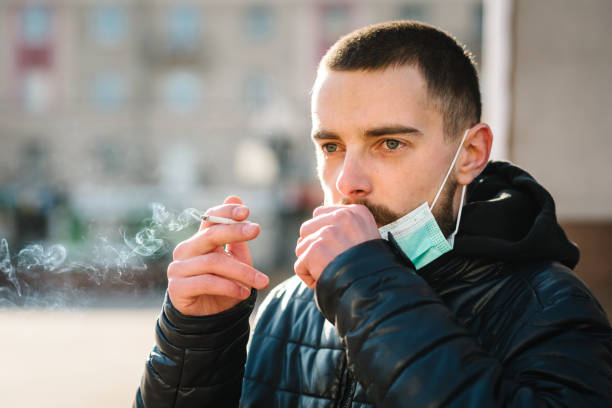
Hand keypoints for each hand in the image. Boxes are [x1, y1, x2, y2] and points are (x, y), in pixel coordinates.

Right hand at [167, 196, 269, 315]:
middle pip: (210, 235)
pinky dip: (228, 287)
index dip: (226, 211)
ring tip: (261, 281)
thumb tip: (235, 195)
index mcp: (200, 240)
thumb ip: (235, 233)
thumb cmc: (223, 283)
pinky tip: (243, 293)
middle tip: (257, 230)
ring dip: (242, 272)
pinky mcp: (177, 288)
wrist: (209, 318)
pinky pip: (206, 282)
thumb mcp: (235, 258)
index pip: (210, 218)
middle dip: (235, 231)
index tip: (246, 211)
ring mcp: (178, 268)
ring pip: (213, 263)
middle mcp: (185, 250)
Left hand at [294, 204, 379, 288]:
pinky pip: (299, 265)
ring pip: (301, 247)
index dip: (321, 234)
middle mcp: (341, 217)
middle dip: (312, 247)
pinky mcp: (316, 249)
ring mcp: (327, 232)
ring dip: (310, 264)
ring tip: (329, 272)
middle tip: (328, 262)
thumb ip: (343, 229)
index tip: (332, 249)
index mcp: (356, 212)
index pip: (320, 214)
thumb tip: (308, 235)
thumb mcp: (366, 238)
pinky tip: (324, 281)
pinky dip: (308, 278)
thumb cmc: (372, 268)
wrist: (378, 287)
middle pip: (307, 228)